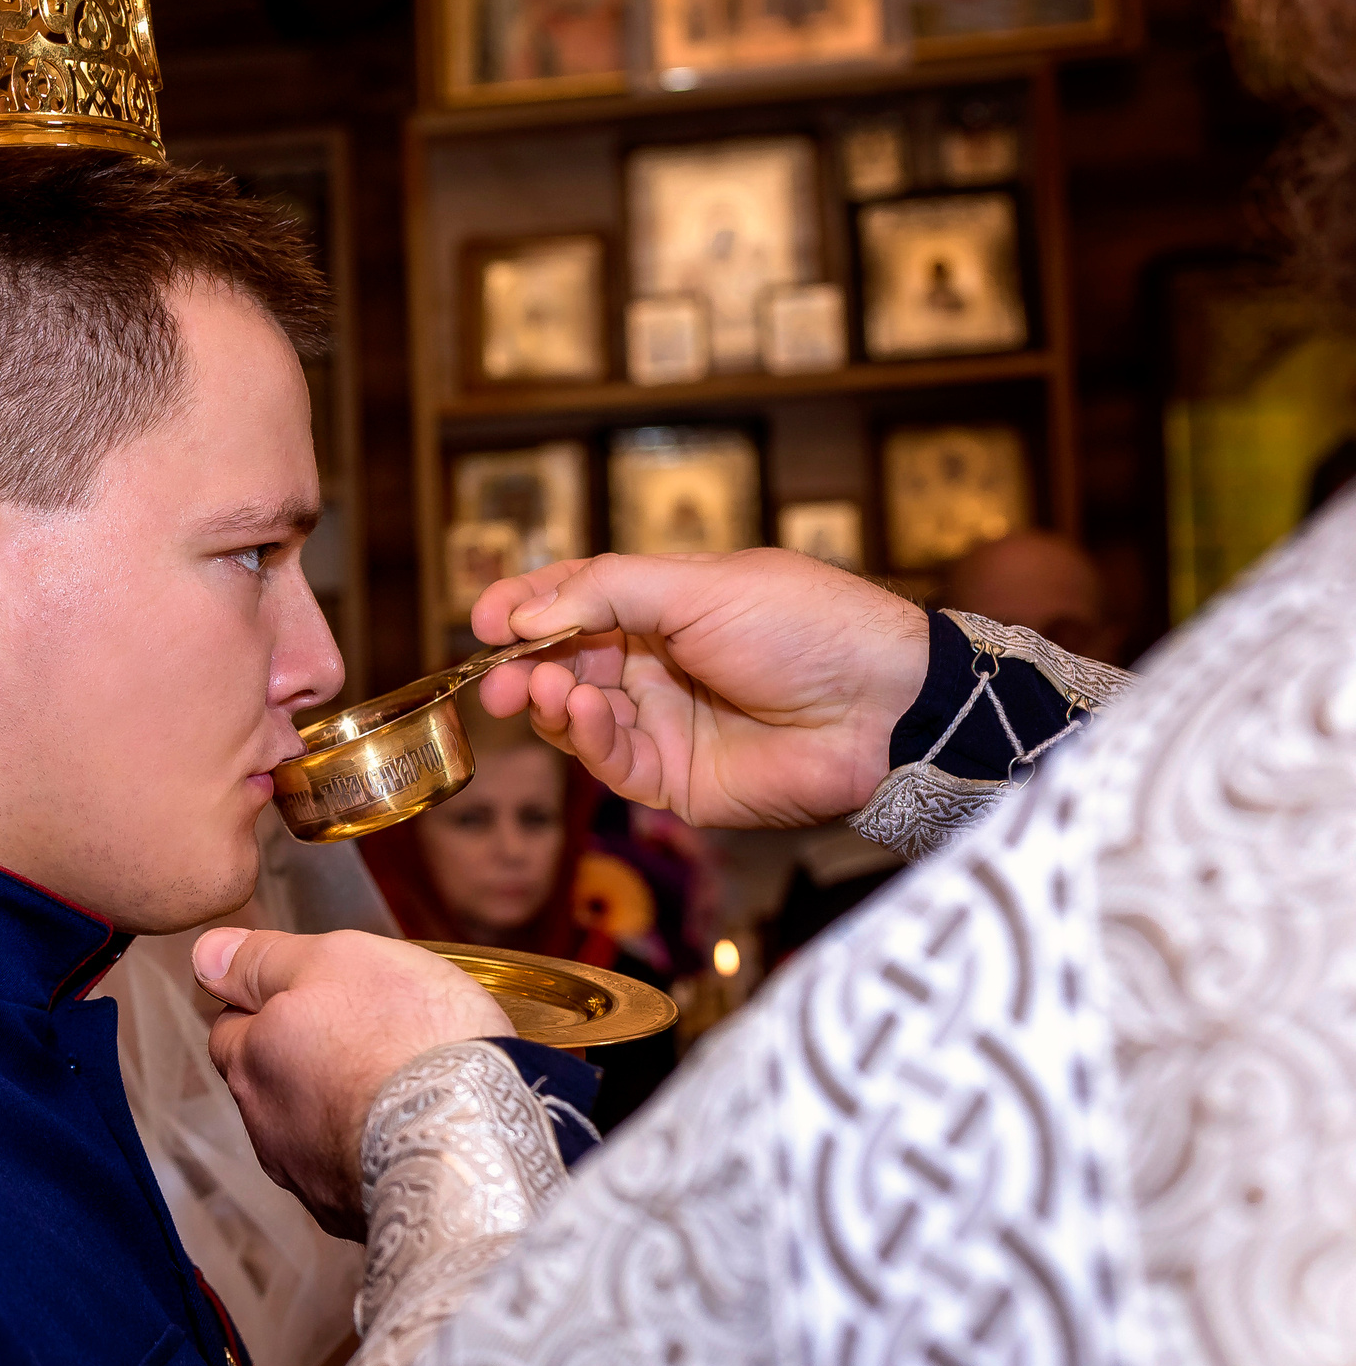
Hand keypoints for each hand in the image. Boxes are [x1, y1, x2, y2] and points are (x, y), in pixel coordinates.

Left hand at [194, 927, 506, 1238]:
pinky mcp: (351, 1216)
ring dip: (336, 1107)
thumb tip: (206, 954)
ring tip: (397, 1086)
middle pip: (269, 1080)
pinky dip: (370, 1149)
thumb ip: (265, 959)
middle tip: (365, 1037)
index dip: (271, 1004)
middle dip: (301, 1060)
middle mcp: (265, 1125)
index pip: (231, 1025)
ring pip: (308, 1129)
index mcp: (252, 1058)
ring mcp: (307, 1178)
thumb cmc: (408, 1040)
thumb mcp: (337, 961)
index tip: (319, 996)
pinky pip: (350, 1173)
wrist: (472, 1146)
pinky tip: (411, 1132)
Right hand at [473, 549, 929, 827]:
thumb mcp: (698, 584)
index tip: (483, 618)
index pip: (577, 601)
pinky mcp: (676, 780)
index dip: (526, 607)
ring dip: (555, 701)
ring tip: (552, 689)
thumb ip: (603, 592)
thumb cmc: (808, 626)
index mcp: (668, 604)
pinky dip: (588, 738)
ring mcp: (666, 724)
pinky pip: (612, 762)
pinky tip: (587, 713)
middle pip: (565, 663)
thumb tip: (524, 614)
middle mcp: (660, 664)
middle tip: (496, 676)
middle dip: (524, 667)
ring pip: (579, 717)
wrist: (882, 706)